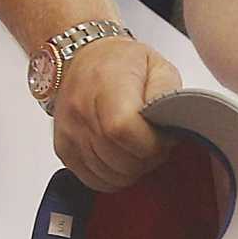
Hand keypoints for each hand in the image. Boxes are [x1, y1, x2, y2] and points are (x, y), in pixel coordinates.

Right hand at [52, 35, 182, 190]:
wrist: (85, 57)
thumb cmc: (122, 63)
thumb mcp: (157, 67)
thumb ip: (168, 96)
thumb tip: (173, 126)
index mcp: (105, 86)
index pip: (124, 130)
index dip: (150, 144)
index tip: (162, 138)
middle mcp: (81, 110)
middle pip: (117, 158)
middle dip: (146, 160)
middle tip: (154, 145)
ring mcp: (69, 132)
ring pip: (108, 174)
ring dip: (131, 171)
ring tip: (138, 149)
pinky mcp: (64, 148)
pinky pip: (92, 180)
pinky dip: (113, 177)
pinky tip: (122, 160)